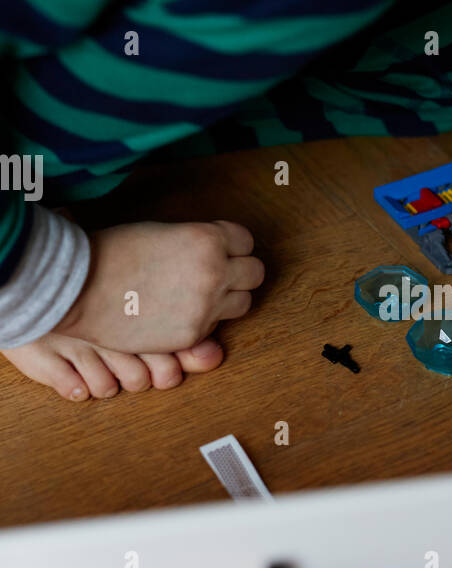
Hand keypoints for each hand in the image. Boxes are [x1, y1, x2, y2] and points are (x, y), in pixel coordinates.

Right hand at [56, 220, 264, 353]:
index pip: (246, 241)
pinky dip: (205, 321)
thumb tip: (219, 251)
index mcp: (208, 239)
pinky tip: (180, 312)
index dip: (233, 245)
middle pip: (255, 273)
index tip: (221, 250)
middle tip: (219, 274)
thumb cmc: (115, 252)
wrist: (81, 289)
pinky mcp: (192, 335)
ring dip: (228, 298)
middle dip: (239, 272)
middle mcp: (214, 273)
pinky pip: (215, 327)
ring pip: (243, 303)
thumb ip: (197, 242)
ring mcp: (206, 307)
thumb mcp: (163, 232)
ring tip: (201, 295)